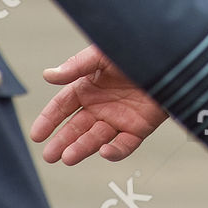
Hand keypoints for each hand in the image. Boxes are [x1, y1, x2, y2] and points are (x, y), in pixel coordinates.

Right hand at [29, 44, 166, 163]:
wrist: (171, 56)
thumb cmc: (135, 50)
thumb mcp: (103, 54)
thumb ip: (77, 66)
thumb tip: (47, 75)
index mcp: (89, 86)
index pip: (63, 106)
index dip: (49, 120)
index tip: (36, 135)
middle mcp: (101, 105)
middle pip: (76, 127)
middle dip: (62, 141)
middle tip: (49, 155)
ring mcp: (119, 118)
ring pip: (96, 138)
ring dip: (82, 148)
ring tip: (68, 157)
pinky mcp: (139, 127)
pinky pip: (125, 144)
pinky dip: (115, 151)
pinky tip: (104, 151)